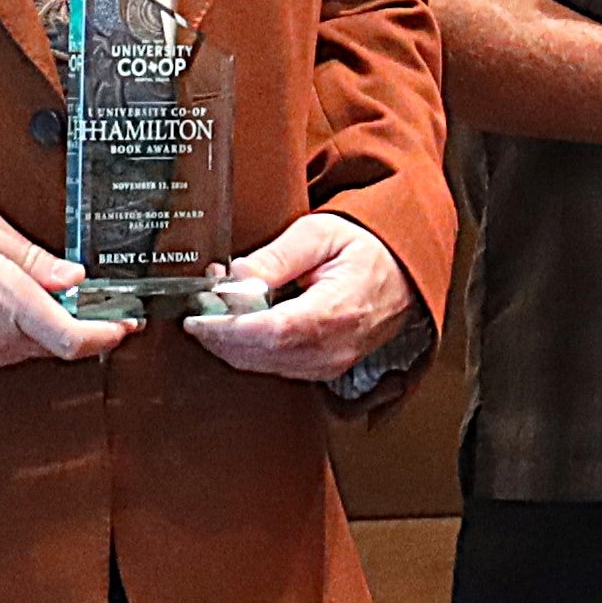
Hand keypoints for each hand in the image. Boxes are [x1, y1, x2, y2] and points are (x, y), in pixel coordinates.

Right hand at [0, 195, 97, 371]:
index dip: (108, 335)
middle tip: (95, 305)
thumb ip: (30, 255)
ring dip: (44, 331)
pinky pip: (0, 354)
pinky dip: (13, 336)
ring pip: (29, 351)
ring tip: (41, 298)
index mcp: (4, 298)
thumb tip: (71, 276)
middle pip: (58, 347)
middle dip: (80, 327)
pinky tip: (4, 309)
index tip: (124, 324)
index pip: (75, 338)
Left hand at [191, 210, 420, 382]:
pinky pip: (275, 367)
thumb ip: (275, 257)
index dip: (226, 329)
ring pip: (262, 365)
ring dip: (231, 342)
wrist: (404, 273)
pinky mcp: (323, 368)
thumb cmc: (370, 250)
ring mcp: (329, 363)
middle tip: (200, 305)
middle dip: (219, 334)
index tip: (197, 318)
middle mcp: (334, 347)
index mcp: (336, 311)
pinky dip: (249, 349)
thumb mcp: (321, 233)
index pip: (269, 333)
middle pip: (259, 355)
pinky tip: (240, 325)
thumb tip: (236, 278)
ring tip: (217, 308)